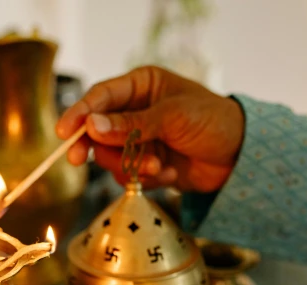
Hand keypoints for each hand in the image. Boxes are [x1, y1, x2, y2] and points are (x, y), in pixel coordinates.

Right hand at [56, 66, 244, 192]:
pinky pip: (129, 175)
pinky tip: (168, 174)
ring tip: (154, 167)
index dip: (80, 113)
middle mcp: (137, 111)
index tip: (65, 131)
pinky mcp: (147, 164)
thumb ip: (131, 125)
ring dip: (128, 165)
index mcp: (142, 86)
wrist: (241, 156)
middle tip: (79, 159)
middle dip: (95, 146)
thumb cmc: (213, 122)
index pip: (101, 97)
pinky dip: (145, 177)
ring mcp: (141, 139)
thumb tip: (92, 127)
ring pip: (111, 156)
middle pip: (98, 130)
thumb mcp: (172, 117)